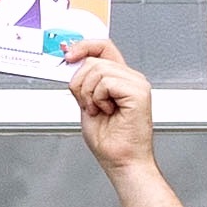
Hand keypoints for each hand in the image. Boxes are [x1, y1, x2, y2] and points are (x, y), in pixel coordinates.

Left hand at [64, 41, 154, 172]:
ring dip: (89, 94)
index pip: (103, 47)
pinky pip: (107, 82)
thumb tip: (70, 66)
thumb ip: (83, 83)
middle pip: (94, 60)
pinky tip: (107, 111)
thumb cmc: (109, 139)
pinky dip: (99, 99)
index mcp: (120, 78)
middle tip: (88, 104)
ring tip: (99, 110)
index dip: (84, 46)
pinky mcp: (139, 92)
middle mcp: (131, 78)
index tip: (68, 54)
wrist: (121, 160)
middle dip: (80, 83)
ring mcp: (137, 83)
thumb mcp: (87, 104)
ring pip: (98, 70)